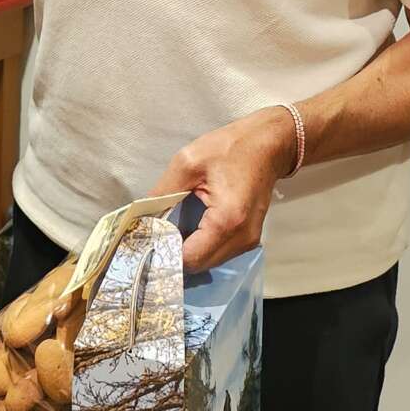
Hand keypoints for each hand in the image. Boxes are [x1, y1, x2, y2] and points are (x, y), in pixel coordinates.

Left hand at [149, 108, 299, 272]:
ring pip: (209, 263)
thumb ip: (163, 192)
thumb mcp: (188, 162)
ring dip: (188, 252)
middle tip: (154, 237)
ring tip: (169, 233)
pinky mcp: (249, 239)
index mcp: (226, 220)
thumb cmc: (230, 148)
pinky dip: (201, 248)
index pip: (189, 258)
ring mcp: (248, 242)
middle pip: (199, 265)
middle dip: (174, 255)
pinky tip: (188, 231)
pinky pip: (219, 253)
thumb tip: (141, 216)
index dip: (165, 253)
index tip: (147, 241)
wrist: (268, 145)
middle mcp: (241, 238)